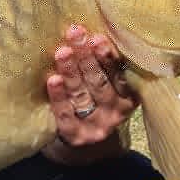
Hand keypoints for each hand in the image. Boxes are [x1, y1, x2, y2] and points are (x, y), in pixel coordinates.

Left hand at [42, 24, 137, 161]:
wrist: (81, 148)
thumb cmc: (92, 103)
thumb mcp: (105, 86)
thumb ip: (103, 66)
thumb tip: (89, 31)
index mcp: (127, 97)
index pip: (119, 74)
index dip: (107, 55)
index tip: (97, 37)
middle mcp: (115, 112)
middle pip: (99, 82)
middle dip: (86, 56)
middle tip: (75, 35)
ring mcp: (95, 126)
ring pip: (82, 94)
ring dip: (72, 71)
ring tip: (63, 52)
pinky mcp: (76, 136)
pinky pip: (66, 113)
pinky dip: (59, 96)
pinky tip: (52, 79)